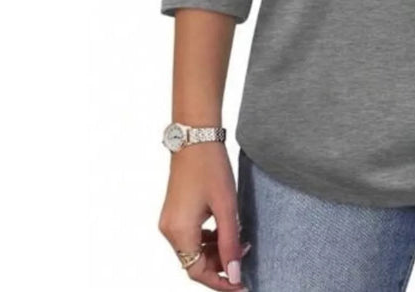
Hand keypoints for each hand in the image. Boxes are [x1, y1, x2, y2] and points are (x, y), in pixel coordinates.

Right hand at [158, 142, 248, 290]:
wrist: (196, 137)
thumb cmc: (210, 167)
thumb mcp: (227, 206)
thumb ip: (230, 242)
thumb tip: (234, 274)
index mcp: (179, 232)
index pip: (197, 272)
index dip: (220, 282)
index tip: (241, 285)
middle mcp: (169, 230)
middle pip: (193, 263)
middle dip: (220, 265)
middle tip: (245, 257)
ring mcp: (170, 220)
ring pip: (193, 250)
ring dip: (215, 251)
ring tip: (240, 242)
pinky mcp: (175, 211)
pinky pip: (191, 235)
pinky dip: (208, 238)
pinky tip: (226, 229)